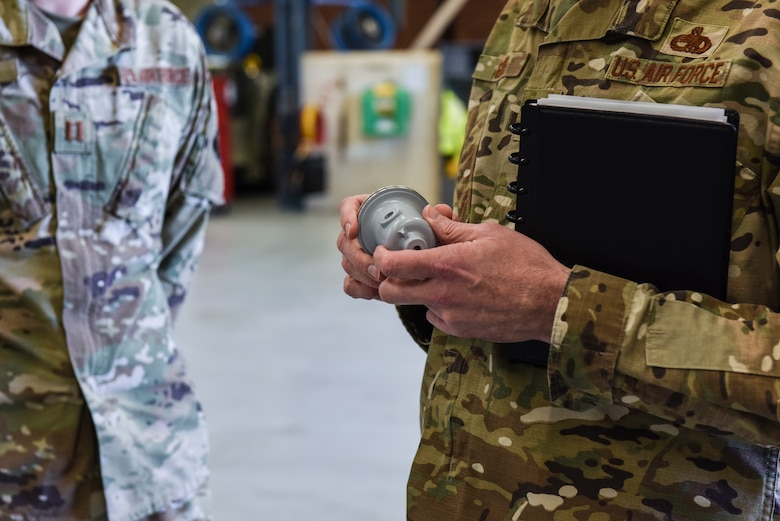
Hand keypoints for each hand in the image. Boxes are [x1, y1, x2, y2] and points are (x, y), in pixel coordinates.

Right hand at [337, 195, 453, 299]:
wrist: (433, 268)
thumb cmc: (432, 240)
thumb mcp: (441, 229)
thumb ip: (443, 220)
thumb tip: (439, 210)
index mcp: (375, 212)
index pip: (350, 206)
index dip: (347, 217)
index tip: (355, 231)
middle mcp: (363, 233)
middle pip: (345, 240)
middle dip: (358, 256)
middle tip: (378, 268)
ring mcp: (359, 256)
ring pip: (347, 263)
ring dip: (361, 274)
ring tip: (382, 282)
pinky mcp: (361, 278)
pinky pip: (350, 284)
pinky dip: (360, 289)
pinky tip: (375, 291)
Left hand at [372, 206, 570, 342]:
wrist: (550, 304)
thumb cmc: (526, 267)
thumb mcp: (489, 234)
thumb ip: (451, 228)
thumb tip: (429, 217)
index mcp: (447, 265)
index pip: (394, 264)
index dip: (382, 257)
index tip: (385, 251)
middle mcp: (443, 294)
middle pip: (391, 293)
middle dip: (389, 280)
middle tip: (402, 268)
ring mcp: (450, 315)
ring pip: (415, 304)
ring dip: (419, 292)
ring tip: (442, 279)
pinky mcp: (460, 330)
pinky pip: (436, 317)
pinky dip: (439, 306)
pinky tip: (459, 295)